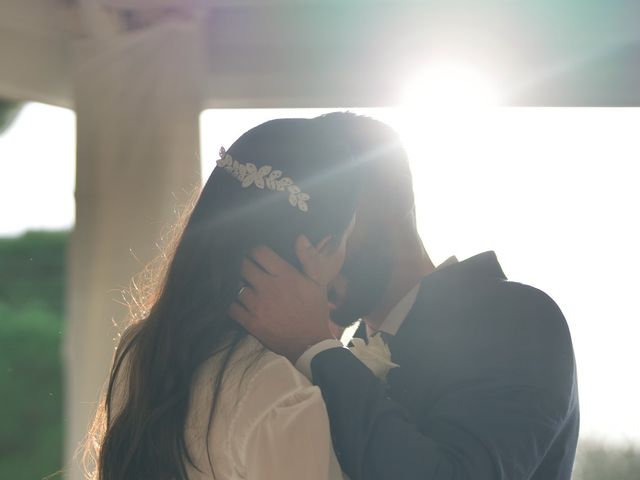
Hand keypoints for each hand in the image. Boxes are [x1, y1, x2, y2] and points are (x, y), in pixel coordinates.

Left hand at [229, 238, 335, 362]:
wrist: (310, 344)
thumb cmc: (314, 310)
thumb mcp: (318, 282)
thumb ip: (309, 257)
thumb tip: (299, 238)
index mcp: (285, 275)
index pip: (259, 252)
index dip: (254, 250)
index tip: (254, 254)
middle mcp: (269, 287)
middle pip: (243, 266)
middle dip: (243, 264)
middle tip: (245, 267)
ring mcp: (258, 305)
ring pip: (236, 286)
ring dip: (238, 284)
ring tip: (242, 285)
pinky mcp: (251, 322)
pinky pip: (232, 307)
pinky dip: (233, 303)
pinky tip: (239, 302)